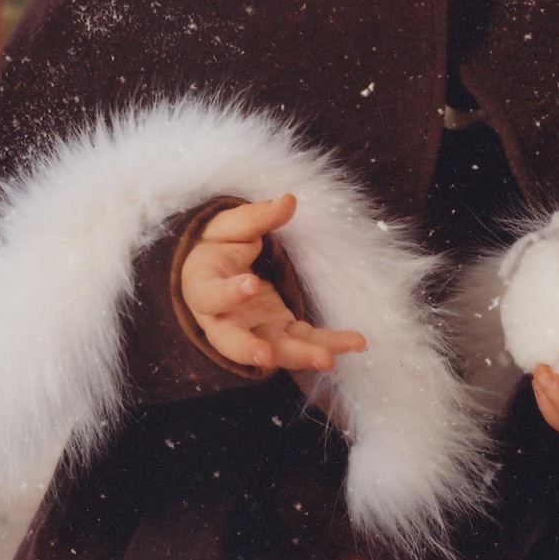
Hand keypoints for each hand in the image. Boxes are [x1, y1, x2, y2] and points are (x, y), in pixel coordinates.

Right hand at [177, 194, 368, 374]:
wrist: (216, 272)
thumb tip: (288, 200)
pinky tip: (354, 344)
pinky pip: (303, 342)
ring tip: (328, 359)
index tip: (251, 283)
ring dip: (300, 356)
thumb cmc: (218, 248)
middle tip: (269, 356)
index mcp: (204, 287)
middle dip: (252, 349)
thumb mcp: (228, 227)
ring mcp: (254, 330)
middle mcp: (225, 319)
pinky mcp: (281, 332)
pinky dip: (327, 345)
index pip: (211, 296)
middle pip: (233, 341)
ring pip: (274, 349)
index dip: (228, 294)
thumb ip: (255, 217)